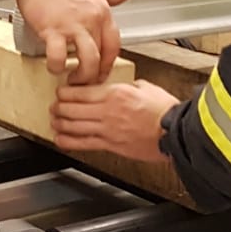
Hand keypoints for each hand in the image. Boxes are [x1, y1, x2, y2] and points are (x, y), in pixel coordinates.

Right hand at [15, 0, 129, 84]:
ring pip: (89, 62)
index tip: (102, 69)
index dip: (110, 61)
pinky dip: (56, 66)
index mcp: (102, 11)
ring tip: (72, 79)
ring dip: (82, 76)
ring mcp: (73, 26)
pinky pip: (59, 57)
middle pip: (104, 56)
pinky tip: (53, 65)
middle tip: (87, 80)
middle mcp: (92, 20)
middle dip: (96, 74)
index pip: (115, 43)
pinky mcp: (53, 30)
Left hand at [51, 79, 179, 160]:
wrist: (176, 133)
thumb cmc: (166, 111)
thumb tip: (121, 87)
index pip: (79, 91)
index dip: (64, 92)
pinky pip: (83, 143)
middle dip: (58, 107)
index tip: (61, 92)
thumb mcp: (145, 87)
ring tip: (54, 121)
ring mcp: (107, 129)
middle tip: (54, 107)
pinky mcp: (111, 145)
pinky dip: (68, 142)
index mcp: (115, 93)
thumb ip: (128, 86)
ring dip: (59, 123)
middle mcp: (107, 111)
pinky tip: (60, 140)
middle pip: (71, 108)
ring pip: (73, 126)